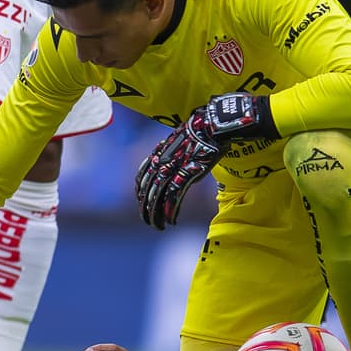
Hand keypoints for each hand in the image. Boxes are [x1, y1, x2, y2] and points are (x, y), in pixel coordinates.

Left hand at [135, 108, 222, 229]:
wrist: (210, 125)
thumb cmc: (199, 131)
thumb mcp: (179, 141)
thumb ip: (172, 153)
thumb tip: (174, 162)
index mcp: (158, 154)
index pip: (142, 177)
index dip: (140, 193)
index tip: (142, 203)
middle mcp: (161, 162)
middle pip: (147, 190)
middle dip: (145, 208)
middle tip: (147, 221)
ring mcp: (173, 169)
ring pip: (157, 197)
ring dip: (156, 214)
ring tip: (158, 226)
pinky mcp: (186, 174)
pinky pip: (173, 197)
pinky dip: (170, 210)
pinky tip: (171, 221)